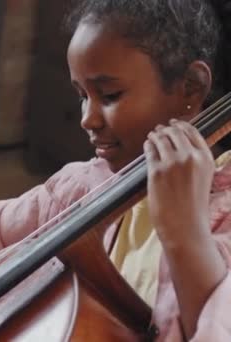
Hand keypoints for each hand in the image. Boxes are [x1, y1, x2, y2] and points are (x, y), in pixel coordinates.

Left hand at [144, 119, 213, 243]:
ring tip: (152, 136)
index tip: (173, 124)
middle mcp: (190, 157)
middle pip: (175, 132)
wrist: (185, 226)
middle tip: (159, 130)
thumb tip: (182, 146)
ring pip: (161, 139)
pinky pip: (150, 150)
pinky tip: (147, 145)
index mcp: (206, 159)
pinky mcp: (156, 171)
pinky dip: (148, 145)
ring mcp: (172, 163)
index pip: (192, 132)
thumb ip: (196, 161)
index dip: (181, 125)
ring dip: (155, 135)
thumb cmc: (193, 206)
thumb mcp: (204, 178)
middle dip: (166, 129)